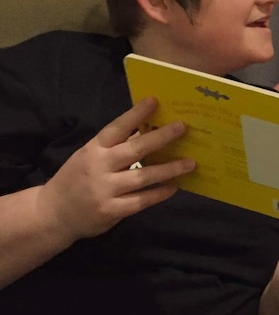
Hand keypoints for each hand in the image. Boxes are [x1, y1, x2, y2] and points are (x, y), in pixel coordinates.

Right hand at [37, 97, 195, 241]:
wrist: (53, 214)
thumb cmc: (78, 179)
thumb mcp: (90, 156)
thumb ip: (115, 146)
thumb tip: (147, 129)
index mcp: (94, 149)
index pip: (116, 128)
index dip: (135, 114)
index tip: (155, 101)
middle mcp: (99, 167)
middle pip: (135, 149)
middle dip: (161, 137)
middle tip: (183, 128)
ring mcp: (105, 190)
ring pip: (143, 177)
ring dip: (169, 169)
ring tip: (190, 163)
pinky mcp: (111, 210)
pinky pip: (141, 201)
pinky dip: (159, 193)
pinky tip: (173, 187)